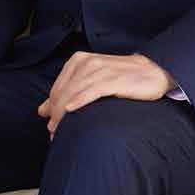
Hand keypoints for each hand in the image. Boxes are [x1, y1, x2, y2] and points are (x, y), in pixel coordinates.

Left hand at [37, 52, 174, 136]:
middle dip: (55, 114)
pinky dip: (79, 100)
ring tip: (60, 132)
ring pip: (74, 93)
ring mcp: (99, 69)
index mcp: (78, 61)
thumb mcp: (91, 82)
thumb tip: (42, 111)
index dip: (51, 109)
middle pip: (63, 92)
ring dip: (64, 114)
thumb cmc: (121, 79)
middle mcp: (86, 62)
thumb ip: (68, 93)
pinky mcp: (113, 79)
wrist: (152, 72)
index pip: (56, 88)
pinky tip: (71, 111)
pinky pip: (91, 91)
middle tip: (54, 134)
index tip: (51, 127)